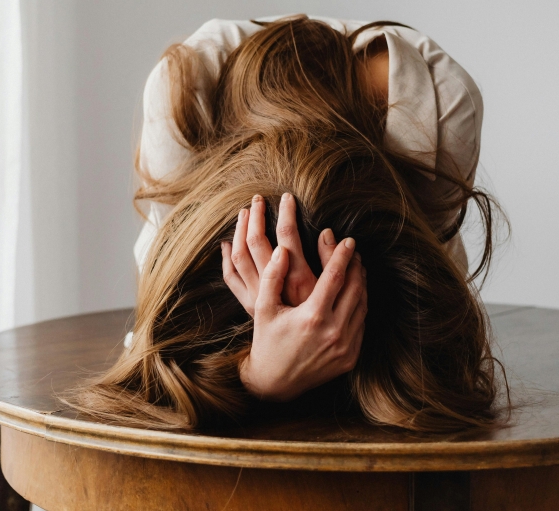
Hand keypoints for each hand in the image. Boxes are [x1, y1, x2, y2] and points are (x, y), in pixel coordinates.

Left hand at [221, 193, 336, 315]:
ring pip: (240, 255)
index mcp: (298, 279)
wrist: (296, 361)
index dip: (287, 212)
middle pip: (257, 241)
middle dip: (257, 216)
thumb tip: (328, 232)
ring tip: (245, 212)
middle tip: (259, 198)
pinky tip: (227, 242)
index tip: (288, 197)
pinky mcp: (248, 304)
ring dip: (241, 230)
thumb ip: (330, 262)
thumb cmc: (321, 325)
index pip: (288, 235)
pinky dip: (227, 257)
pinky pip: (231, 276)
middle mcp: (273, 285)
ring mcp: (256, 294)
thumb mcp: (331, 293)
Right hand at [237, 239, 367, 401]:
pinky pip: (361, 324)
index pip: (335, 276)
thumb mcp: (264, 308)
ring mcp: (345, 346)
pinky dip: (360, 305)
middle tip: (354, 251)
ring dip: (361, 284)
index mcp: (312, 316)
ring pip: (362, 305)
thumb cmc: (267, 340)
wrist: (275, 382)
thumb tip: (283, 249)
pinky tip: (354, 295)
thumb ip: (272, 276)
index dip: (342, 255)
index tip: (348, 240)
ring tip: (356, 268)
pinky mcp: (350, 357)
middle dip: (356, 266)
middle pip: (354, 288)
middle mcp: (333, 332)